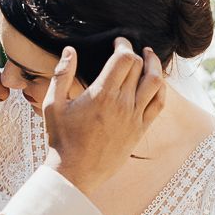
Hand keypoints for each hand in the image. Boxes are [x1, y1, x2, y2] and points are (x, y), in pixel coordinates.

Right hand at [42, 38, 164, 195]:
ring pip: (155, 82)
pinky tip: (155, 82)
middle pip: (139, 66)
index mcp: (101, 94)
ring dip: (154, 65)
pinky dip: (160, 89)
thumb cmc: (61, 138)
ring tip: (149, 57)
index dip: (123, 44)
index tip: (118, 41)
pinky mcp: (140, 130)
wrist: (75, 172)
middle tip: (128, 49)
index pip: (124, 59)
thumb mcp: (54, 104)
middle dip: (135, 52)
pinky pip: (159, 104)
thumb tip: (69, 50)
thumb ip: (61, 74)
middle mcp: (122, 103)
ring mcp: (134, 117)